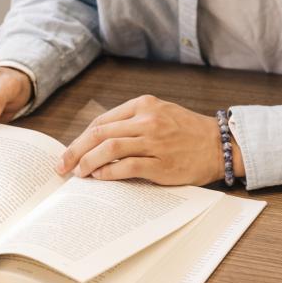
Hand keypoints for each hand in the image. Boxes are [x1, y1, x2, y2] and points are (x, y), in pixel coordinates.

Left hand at [55, 95, 244, 185]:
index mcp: (144, 104)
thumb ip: (131, 121)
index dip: (81, 138)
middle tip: (62, 165)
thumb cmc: (186, 130)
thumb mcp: (159, 112)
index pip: (102, 121)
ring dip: (88, 162)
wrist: (219, 144)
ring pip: (109, 148)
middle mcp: (147, 120)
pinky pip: (127, 167)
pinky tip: (100, 178)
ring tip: (79, 173)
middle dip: (76, 150)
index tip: (70, 151)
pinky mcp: (161, 164)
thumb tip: (97, 140)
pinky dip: (109, 173)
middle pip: (100, 134)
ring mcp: (154, 141)